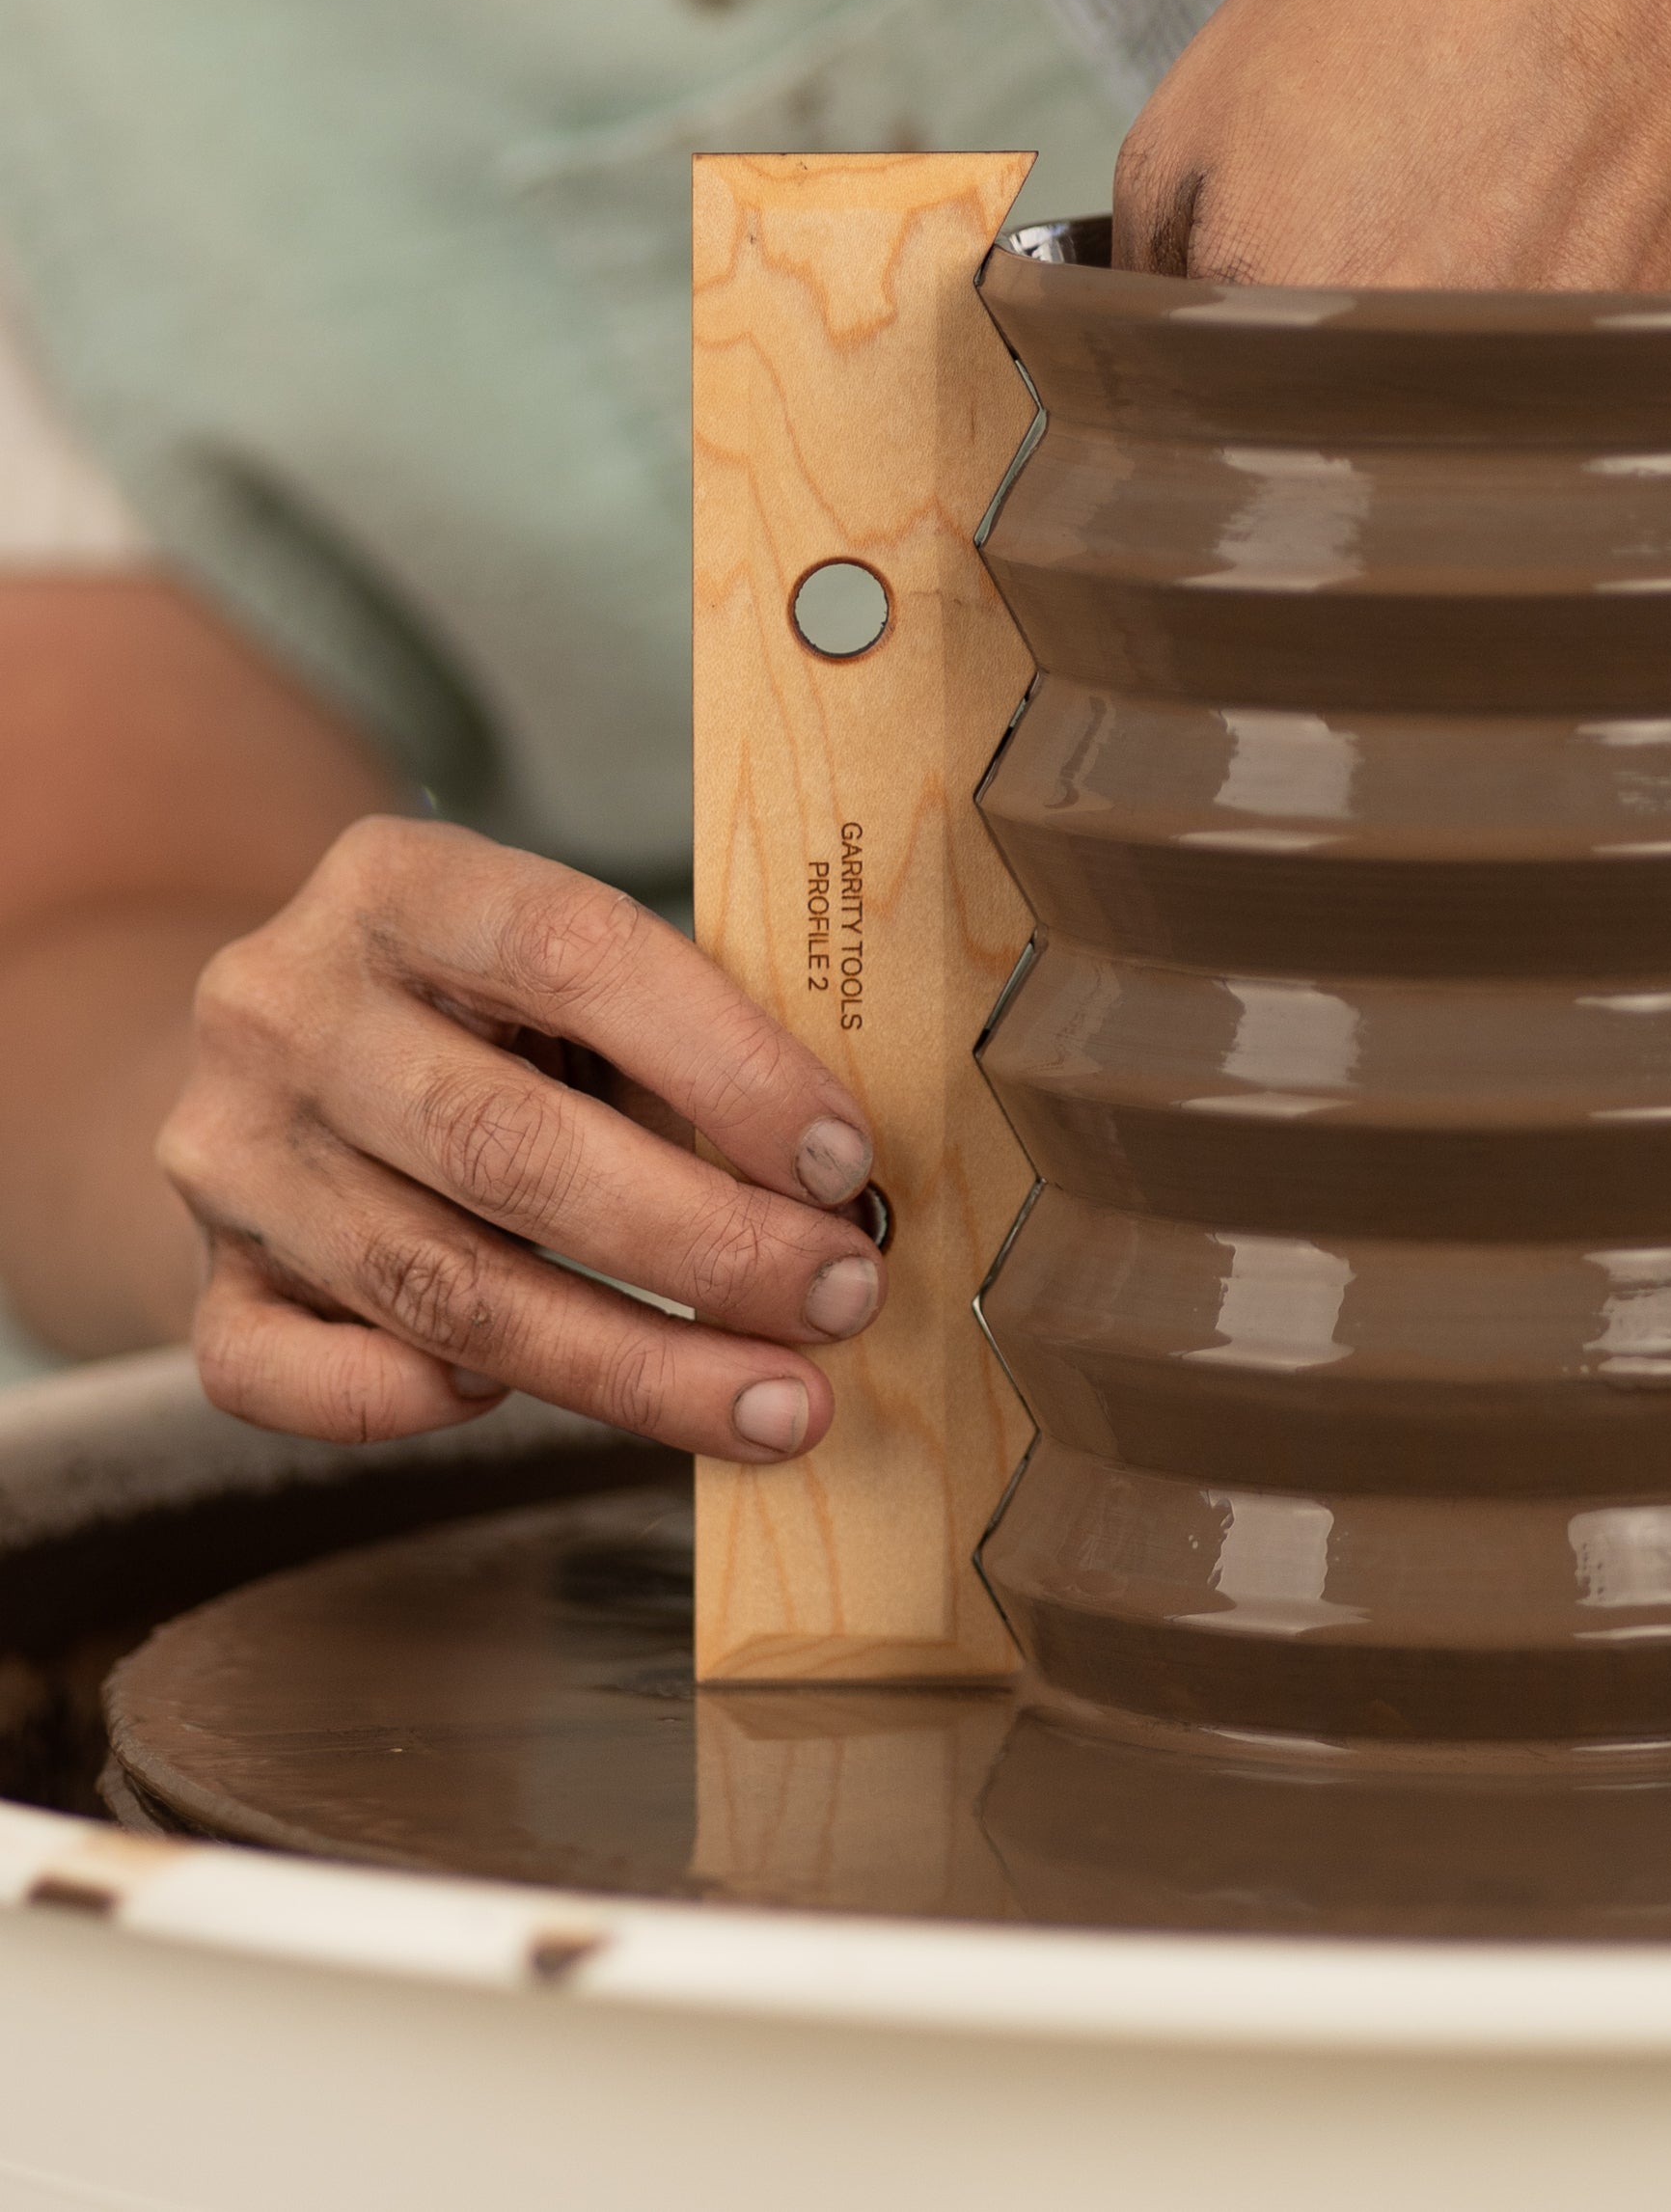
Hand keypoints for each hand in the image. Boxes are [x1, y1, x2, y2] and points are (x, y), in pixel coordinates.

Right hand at [158, 817, 882, 1460]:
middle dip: (707, 1243)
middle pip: (510, 1147)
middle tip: (839, 1296)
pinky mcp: (203, 1280)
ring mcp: (230, 1152)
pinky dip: (411, 1404)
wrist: (283, 1043)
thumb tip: (834, 1194)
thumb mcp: (576, 969)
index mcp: (400, 884)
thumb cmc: (493, 1012)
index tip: (843, 1162)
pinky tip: (514, 1408)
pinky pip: (288, 1377)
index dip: (726, 1066)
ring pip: (440, 1287)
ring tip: (777, 1403)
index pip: (575, 953)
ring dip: (635, 1364)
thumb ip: (685, 1042)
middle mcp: (285, 1008)